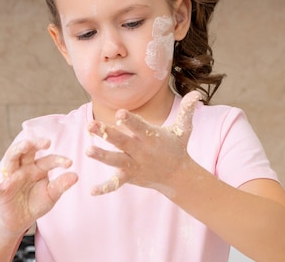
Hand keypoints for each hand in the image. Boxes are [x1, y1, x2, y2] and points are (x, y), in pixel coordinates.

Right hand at [0, 138, 77, 236]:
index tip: (69, 163)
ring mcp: (10, 176)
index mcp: (38, 167)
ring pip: (11, 157)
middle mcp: (24, 167)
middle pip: (27, 149)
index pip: (48, 159)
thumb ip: (60, 185)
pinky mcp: (0, 190)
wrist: (20, 220)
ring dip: (17, 150)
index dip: (58, 160)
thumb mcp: (51, 195)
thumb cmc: (36, 203)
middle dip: (35, 143)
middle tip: (46, 142)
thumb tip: (75, 176)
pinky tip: (3, 182)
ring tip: (26, 145)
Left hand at [86, 91, 201, 195]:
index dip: (130, 120)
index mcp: (151, 137)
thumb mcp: (183, 129)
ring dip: (102, 156)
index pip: (139, 127)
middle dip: (106, 133)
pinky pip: (116, 183)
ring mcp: (134, 164)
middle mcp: (141, 150)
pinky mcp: (130, 176)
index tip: (119, 113)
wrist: (178, 176)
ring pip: (116, 160)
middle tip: (91, 125)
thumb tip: (197, 94)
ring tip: (87, 151)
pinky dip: (105, 188)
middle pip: (122, 141)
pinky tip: (92, 191)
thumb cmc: (177, 147)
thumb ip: (187, 111)